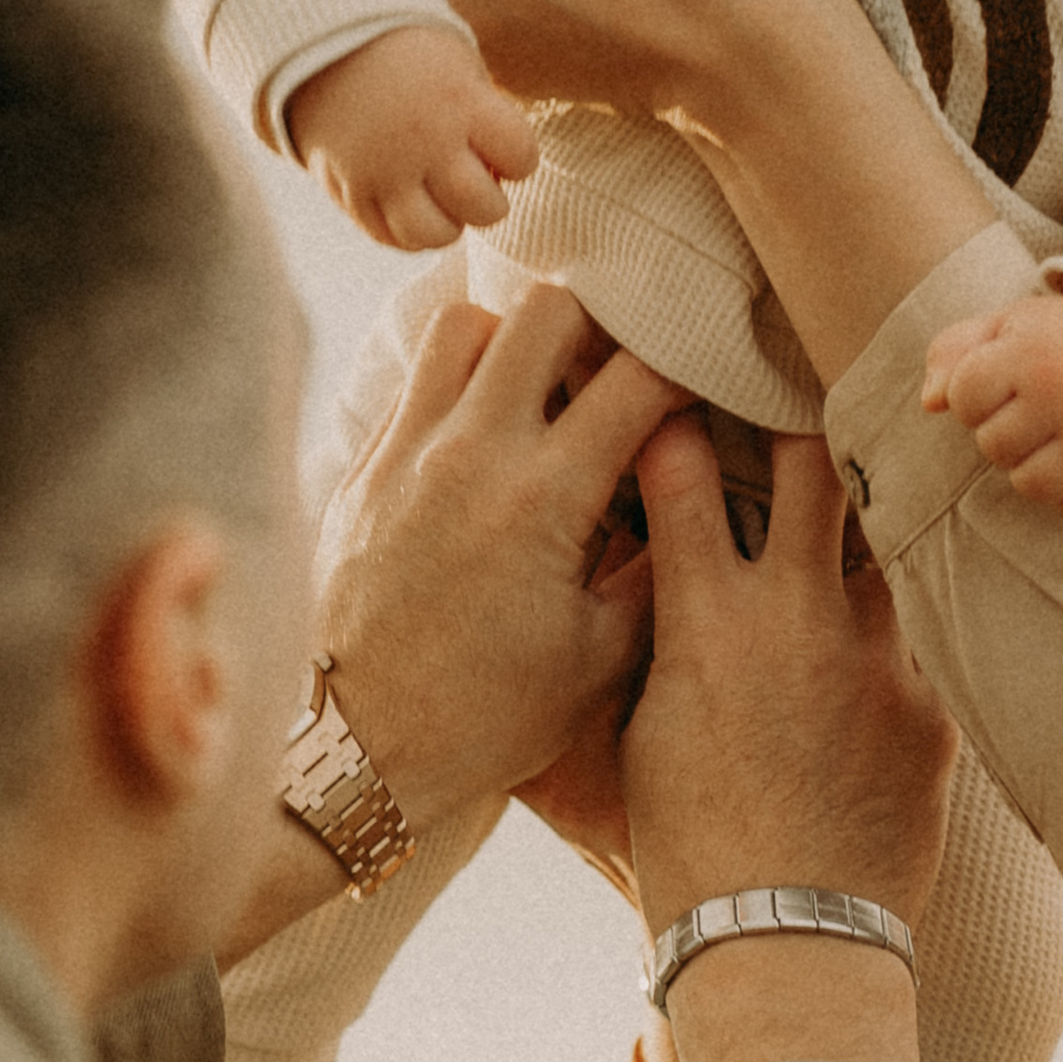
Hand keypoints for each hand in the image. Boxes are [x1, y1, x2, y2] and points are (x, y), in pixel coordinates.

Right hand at [284, 23, 537, 250]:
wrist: (321, 45)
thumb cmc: (408, 56)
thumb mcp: (458, 64)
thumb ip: (487, 115)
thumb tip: (502, 174)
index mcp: (459, 100)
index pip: (521, 157)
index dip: (518, 158)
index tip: (502, 149)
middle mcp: (424, 141)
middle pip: (483, 207)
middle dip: (488, 201)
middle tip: (473, 180)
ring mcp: (383, 171)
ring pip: (435, 235)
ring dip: (448, 224)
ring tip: (441, 201)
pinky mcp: (349, 192)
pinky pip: (390, 238)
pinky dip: (407, 231)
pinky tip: (409, 204)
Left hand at [313, 284, 687, 828]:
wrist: (361, 754)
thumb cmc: (487, 718)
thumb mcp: (601, 655)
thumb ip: (654, 561)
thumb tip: (689, 496)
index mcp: (543, 498)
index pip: (639, 377)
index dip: (687, 369)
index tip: (703, 387)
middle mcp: (469, 453)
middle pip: (548, 308)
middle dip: (600, 325)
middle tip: (617, 374)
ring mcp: (404, 452)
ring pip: (466, 322)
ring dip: (516, 342)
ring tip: (544, 395)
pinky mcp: (360, 468)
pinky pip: (413, 381)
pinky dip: (458, 385)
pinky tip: (484, 440)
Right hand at [623, 421, 955, 929]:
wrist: (781, 944)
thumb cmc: (684, 846)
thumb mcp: (636, 730)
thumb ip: (653, 635)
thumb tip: (649, 571)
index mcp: (705, 621)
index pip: (681, 470)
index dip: (673, 418)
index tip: (675, 391)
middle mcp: (796, 618)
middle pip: (806, 459)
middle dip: (793, 415)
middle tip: (792, 388)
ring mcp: (876, 656)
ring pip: (884, 529)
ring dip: (864, 507)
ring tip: (863, 478)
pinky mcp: (932, 704)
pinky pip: (922, 627)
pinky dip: (901, 614)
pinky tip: (893, 610)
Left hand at [924, 287, 1062, 515]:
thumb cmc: (1057, 344)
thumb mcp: (1005, 328)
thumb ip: (951, 352)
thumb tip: (930, 404)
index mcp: (1032, 349)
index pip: (963, 399)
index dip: (973, 397)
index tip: (1001, 384)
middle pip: (994, 446)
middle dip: (1003, 432)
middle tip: (1034, 411)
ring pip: (1031, 486)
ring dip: (1032, 469)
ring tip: (1052, 439)